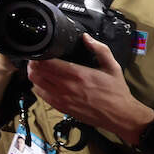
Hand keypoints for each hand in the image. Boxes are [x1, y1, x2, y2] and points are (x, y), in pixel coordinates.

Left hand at [26, 34, 152, 145]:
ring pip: (36, 84)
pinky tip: (45, 82)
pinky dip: (39, 87)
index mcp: (77, 74)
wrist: (120, 115)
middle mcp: (66, 87)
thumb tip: (86, 37)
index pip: (46, 63)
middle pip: (37, 73)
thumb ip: (99, 49)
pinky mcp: (61, 108)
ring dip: (35, 75)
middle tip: (37, 58)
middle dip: (34, 63)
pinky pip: (41, 96)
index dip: (39, 55)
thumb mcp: (112, 67)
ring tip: (39, 68)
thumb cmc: (116, 91)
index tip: (41, 50)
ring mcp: (61, 99)